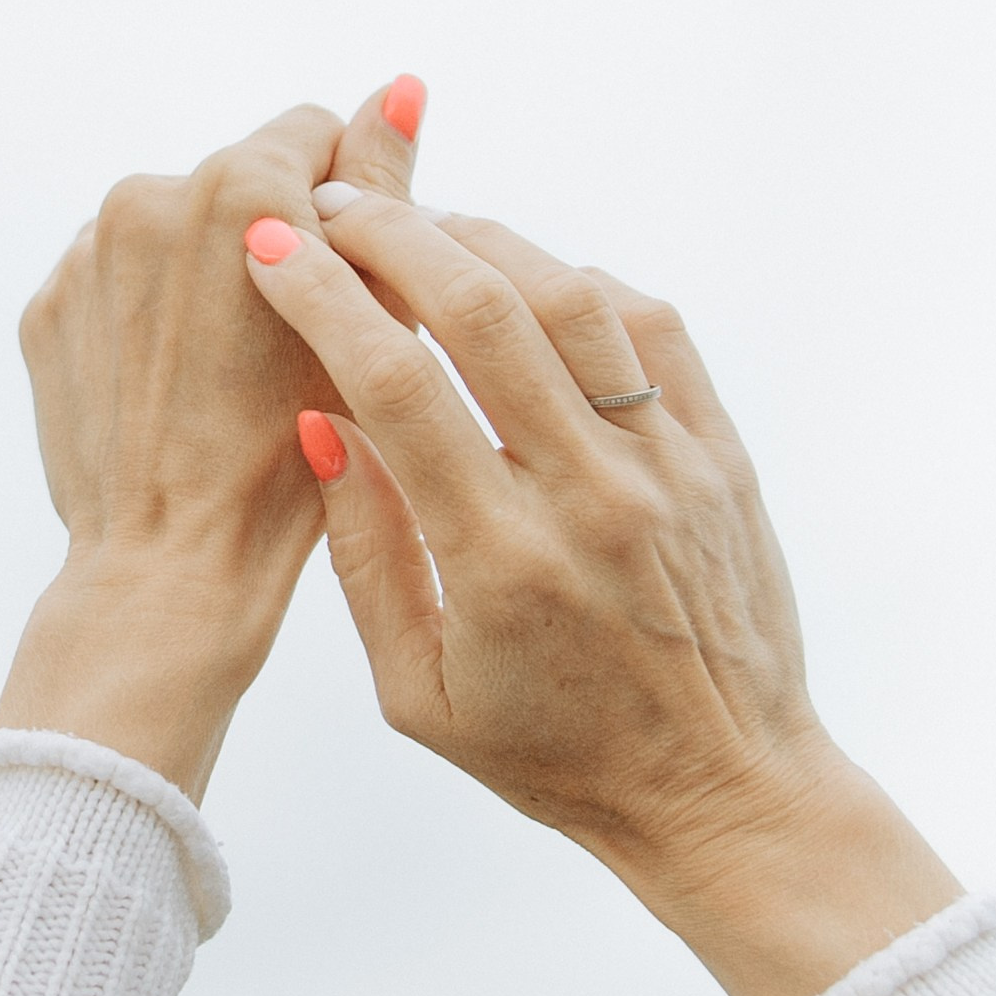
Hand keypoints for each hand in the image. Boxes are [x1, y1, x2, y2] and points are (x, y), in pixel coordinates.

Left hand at [0, 100, 364, 797]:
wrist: (171, 568)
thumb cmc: (294, 457)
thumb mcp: (366, 320)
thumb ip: (382, 192)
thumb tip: (395, 87)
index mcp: (237, 185)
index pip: (312, 134)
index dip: (344, 205)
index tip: (347, 280)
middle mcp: (146, 196)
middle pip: (236, 182)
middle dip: (270, 238)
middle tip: (294, 339)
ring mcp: (85, 255)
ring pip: (172, 234)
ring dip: (205, 275)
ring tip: (232, 375)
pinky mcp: (47, 309)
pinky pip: (116, 286)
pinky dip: (149, 321)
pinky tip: (178, 390)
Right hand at [245, 123, 961, 995]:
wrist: (724, 789)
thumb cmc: (553, 754)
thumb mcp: (418, 693)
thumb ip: (364, 555)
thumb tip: (318, 422)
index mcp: (502, 563)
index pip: (396, 386)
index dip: (322, 300)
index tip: (272, 250)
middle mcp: (592, 497)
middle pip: (483, 308)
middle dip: (391, 235)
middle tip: (332, 206)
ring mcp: (669, 467)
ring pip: (570, 295)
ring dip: (481, 238)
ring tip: (416, 224)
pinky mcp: (721, 453)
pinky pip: (649, 325)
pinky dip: (576, 280)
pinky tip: (523, 277)